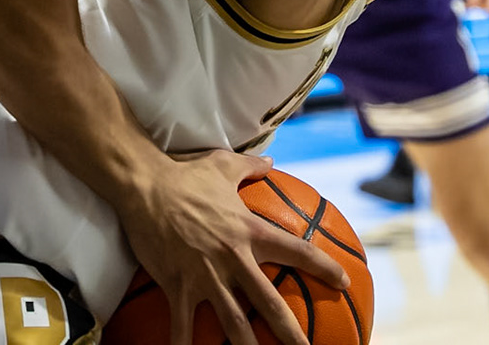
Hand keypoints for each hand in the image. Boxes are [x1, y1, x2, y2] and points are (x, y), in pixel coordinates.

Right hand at [115, 149, 347, 344]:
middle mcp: (233, 257)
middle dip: (291, 332)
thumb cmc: (185, 174)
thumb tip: (270, 161)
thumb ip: (251, 166)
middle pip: (270, 303)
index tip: (344, 282)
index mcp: (250, 230)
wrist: (144, 185)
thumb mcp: (224, 165)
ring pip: (234, 321)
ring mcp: (206, 275)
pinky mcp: (178, 285)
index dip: (324, 267)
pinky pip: (183, 324)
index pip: (297, 250)